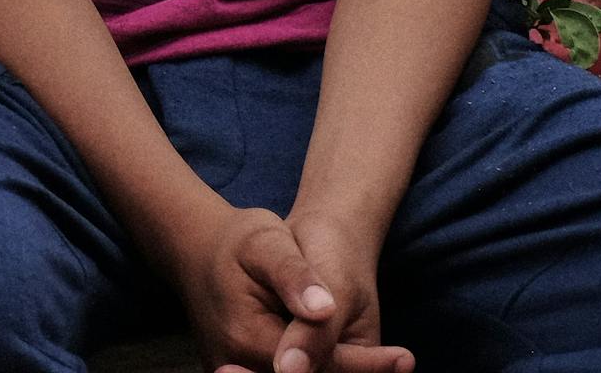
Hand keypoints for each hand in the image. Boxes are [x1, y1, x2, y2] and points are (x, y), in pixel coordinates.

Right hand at [171, 203, 411, 372]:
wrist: (195, 248)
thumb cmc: (236, 241)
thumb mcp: (266, 240)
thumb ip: (294, 276)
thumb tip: (322, 309)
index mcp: (247, 338)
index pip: (321, 366)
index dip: (366, 366)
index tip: (404, 357)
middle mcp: (238, 367)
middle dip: (354, 372)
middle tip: (398, 362)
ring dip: (338, 371)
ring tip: (377, 358)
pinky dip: (313, 371)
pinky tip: (344, 358)